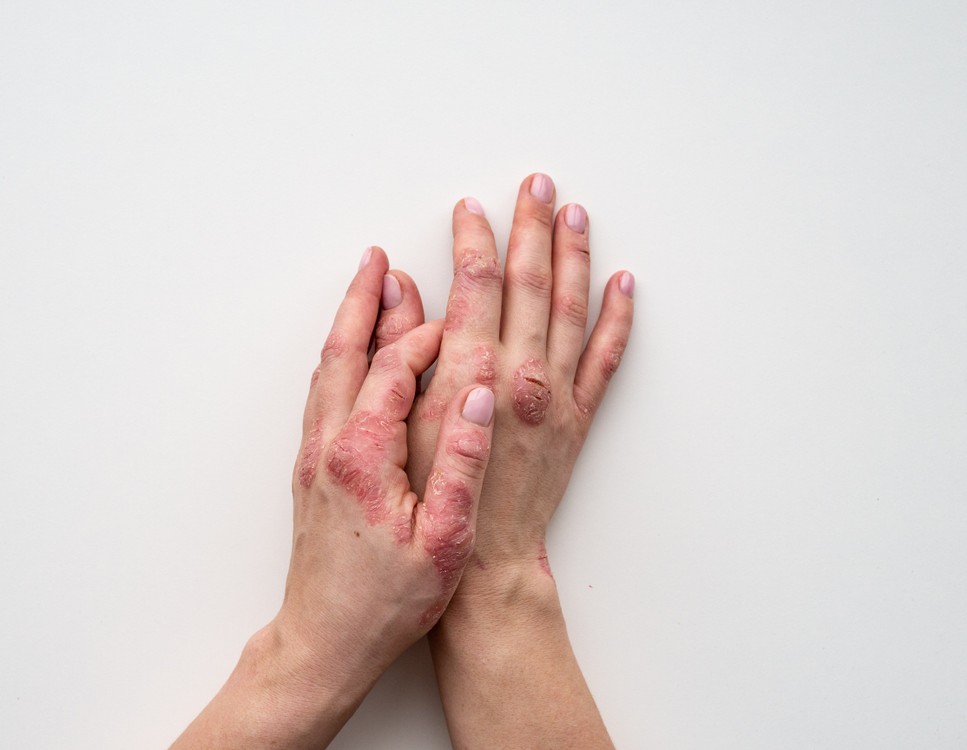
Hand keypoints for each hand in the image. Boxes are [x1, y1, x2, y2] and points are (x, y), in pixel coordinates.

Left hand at [171, 248, 494, 749]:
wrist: (323, 641)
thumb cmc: (386, 601)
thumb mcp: (443, 541)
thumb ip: (462, 463)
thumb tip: (481, 397)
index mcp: (364, 455)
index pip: (393, 369)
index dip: (424, 335)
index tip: (453, 318)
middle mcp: (330, 444)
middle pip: (346, 352)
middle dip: (365, 301)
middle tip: (377, 259)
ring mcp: (315, 455)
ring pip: (329, 370)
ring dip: (348, 324)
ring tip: (365, 289)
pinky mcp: (312, 469)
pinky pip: (324, 394)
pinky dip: (339, 359)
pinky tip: (350, 354)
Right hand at [375, 174, 632, 748]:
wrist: (487, 559)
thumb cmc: (439, 496)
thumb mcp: (408, 420)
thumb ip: (412, 350)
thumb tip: (407, 292)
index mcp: (475, 372)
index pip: (477, 285)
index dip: (475, 241)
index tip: (473, 209)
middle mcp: (523, 374)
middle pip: (531, 282)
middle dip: (532, 227)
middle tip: (537, 185)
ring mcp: (558, 394)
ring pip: (574, 306)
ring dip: (576, 254)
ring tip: (576, 213)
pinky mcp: (579, 417)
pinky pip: (608, 357)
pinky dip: (620, 318)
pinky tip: (625, 284)